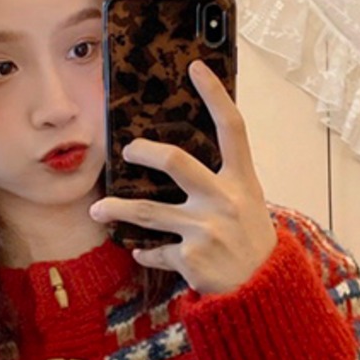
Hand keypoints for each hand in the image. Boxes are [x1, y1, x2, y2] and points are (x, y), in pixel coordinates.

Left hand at [89, 60, 277, 293]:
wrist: (262, 291)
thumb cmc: (252, 243)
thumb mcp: (249, 205)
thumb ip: (224, 182)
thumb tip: (182, 162)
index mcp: (242, 181)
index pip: (232, 128)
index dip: (215, 95)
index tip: (195, 67)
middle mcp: (223, 200)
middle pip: (175, 161)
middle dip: (144, 152)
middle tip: (127, 150)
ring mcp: (205, 229)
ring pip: (148, 211)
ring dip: (117, 209)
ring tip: (97, 209)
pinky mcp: (190, 257)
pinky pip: (156, 250)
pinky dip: (146, 252)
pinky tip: (141, 251)